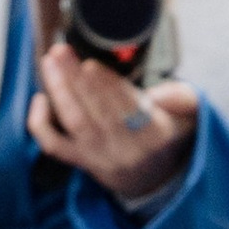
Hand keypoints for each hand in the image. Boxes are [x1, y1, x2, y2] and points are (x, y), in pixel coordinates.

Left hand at [31, 54, 199, 201]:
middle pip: (97, 113)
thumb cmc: (167, 134)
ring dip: (59, 90)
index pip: (129, 108)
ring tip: (51, 62)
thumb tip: (160, 93)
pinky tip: (39, 98)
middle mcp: (126, 150)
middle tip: (61, 51)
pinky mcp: (81, 161)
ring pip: (75, 123)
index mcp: (154, 135)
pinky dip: (40, 124)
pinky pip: (54, 145)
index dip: (107, 86)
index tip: (90, 65)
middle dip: (76, 79)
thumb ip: (183, 97)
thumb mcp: (189, 115)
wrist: (154, 177)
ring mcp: (101, 157)